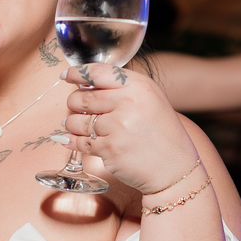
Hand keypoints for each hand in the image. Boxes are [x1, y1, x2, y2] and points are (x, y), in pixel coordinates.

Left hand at [60, 61, 199, 196]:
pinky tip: (70, 140)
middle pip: (83, 97)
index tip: (67, 75)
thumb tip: (85, 84)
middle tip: (74, 106)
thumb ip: (123, 89)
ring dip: (72, 124)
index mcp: (139, 86)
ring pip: (77, 121)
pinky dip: (73, 141)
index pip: (98, 72)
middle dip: (74, 102)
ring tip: (75, 125)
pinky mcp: (110, 149)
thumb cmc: (162, 134)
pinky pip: (81, 142)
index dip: (77, 73)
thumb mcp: (150, 100)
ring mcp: (118, 127)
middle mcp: (128, 103)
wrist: (174, 168)